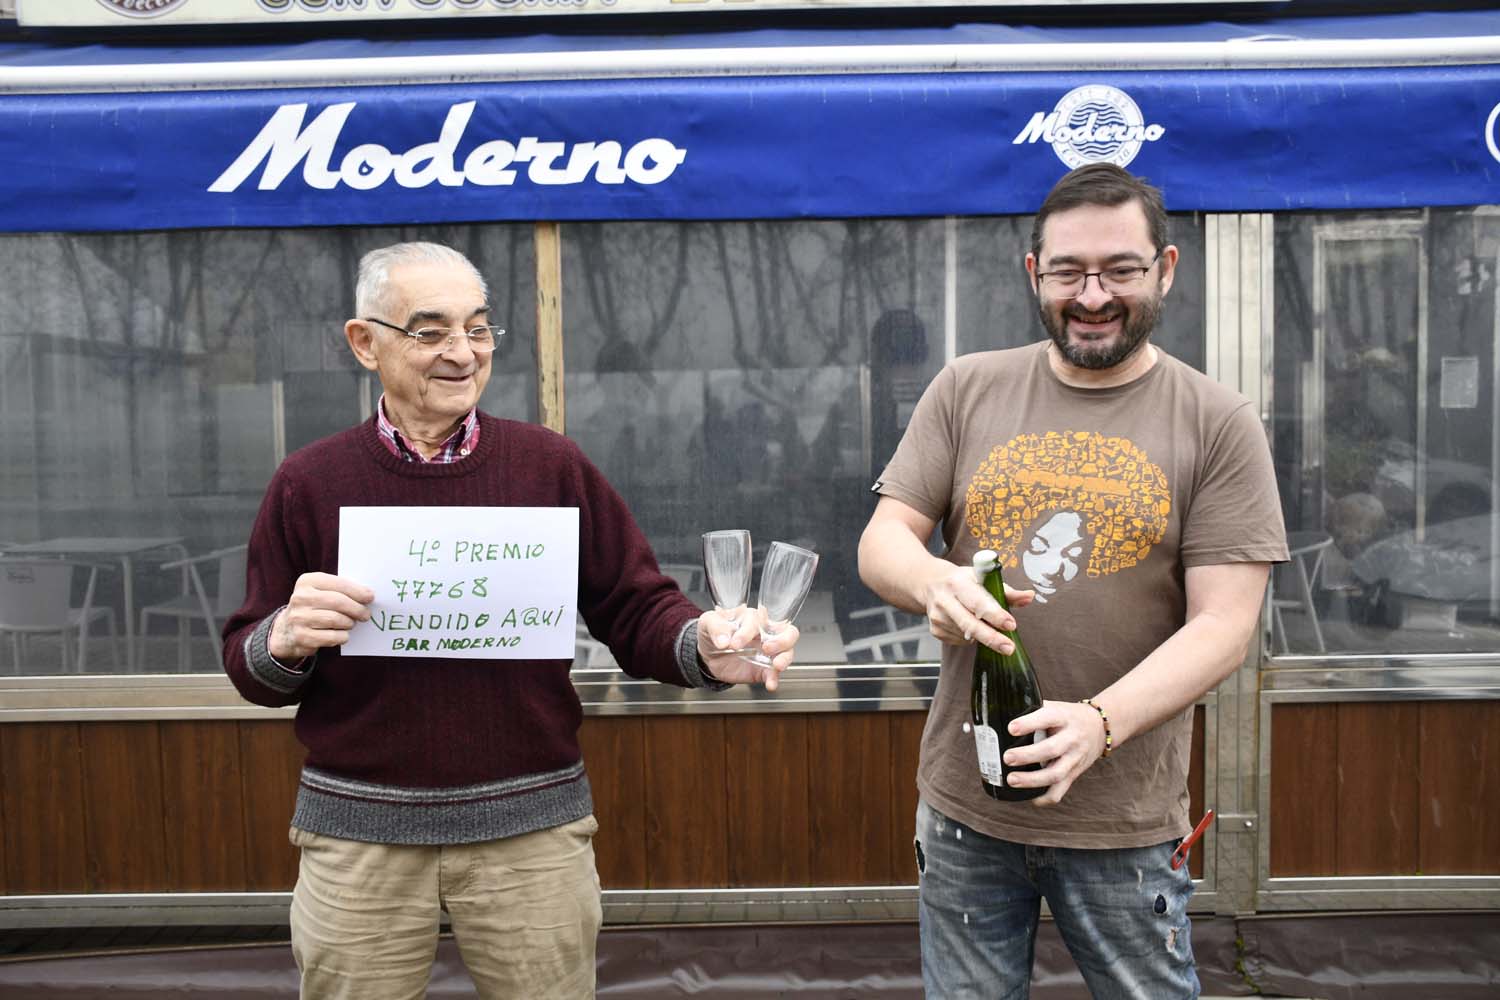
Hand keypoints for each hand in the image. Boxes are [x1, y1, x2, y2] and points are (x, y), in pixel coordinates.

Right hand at [268, 572, 374, 661]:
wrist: (287, 629)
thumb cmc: (314, 606)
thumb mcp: (322, 591)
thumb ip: (341, 589)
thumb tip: (368, 595)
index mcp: (307, 582)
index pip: (338, 584)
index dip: (357, 591)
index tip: (370, 597)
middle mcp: (300, 598)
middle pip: (338, 602)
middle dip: (357, 608)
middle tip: (366, 614)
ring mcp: (299, 618)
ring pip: (336, 620)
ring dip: (349, 623)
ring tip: (351, 623)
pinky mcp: (302, 637)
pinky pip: (332, 637)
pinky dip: (342, 636)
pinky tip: (342, 634)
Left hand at [695, 606, 799, 690]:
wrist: (708, 656)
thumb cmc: (713, 632)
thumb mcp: (708, 622)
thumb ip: (716, 627)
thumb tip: (723, 640)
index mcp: (752, 618)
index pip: (759, 620)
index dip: (748, 631)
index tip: (734, 643)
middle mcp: (764, 634)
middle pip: (788, 632)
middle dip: (782, 640)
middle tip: (766, 648)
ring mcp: (767, 652)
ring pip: (788, 651)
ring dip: (785, 658)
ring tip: (777, 665)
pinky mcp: (764, 669)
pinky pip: (774, 674)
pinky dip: (774, 679)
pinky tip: (771, 684)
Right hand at [919, 562, 1033, 653]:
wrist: (929, 584)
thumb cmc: (961, 581)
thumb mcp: (982, 578)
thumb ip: (1007, 591)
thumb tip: (1029, 597)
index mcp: (957, 583)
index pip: (977, 602)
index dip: (995, 614)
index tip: (1010, 624)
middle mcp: (944, 600)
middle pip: (969, 624)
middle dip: (991, 638)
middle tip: (1008, 648)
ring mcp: (937, 617)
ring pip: (967, 635)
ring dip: (982, 635)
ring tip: (984, 623)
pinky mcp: (935, 631)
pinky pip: (960, 641)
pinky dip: (970, 638)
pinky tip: (968, 625)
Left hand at [999, 699, 1108, 805]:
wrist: (1100, 727)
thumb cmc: (1067, 716)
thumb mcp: (1054, 706)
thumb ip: (1031, 710)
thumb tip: (996, 713)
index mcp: (1063, 717)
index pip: (1047, 718)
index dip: (1029, 724)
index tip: (1011, 728)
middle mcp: (1071, 738)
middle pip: (1051, 749)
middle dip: (1027, 755)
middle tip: (1007, 758)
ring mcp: (1074, 758)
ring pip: (1056, 774)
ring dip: (1032, 780)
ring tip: (1011, 780)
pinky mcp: (1074, 774)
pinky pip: (1060, 790)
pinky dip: (1045, 797)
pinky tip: (1030, 798)